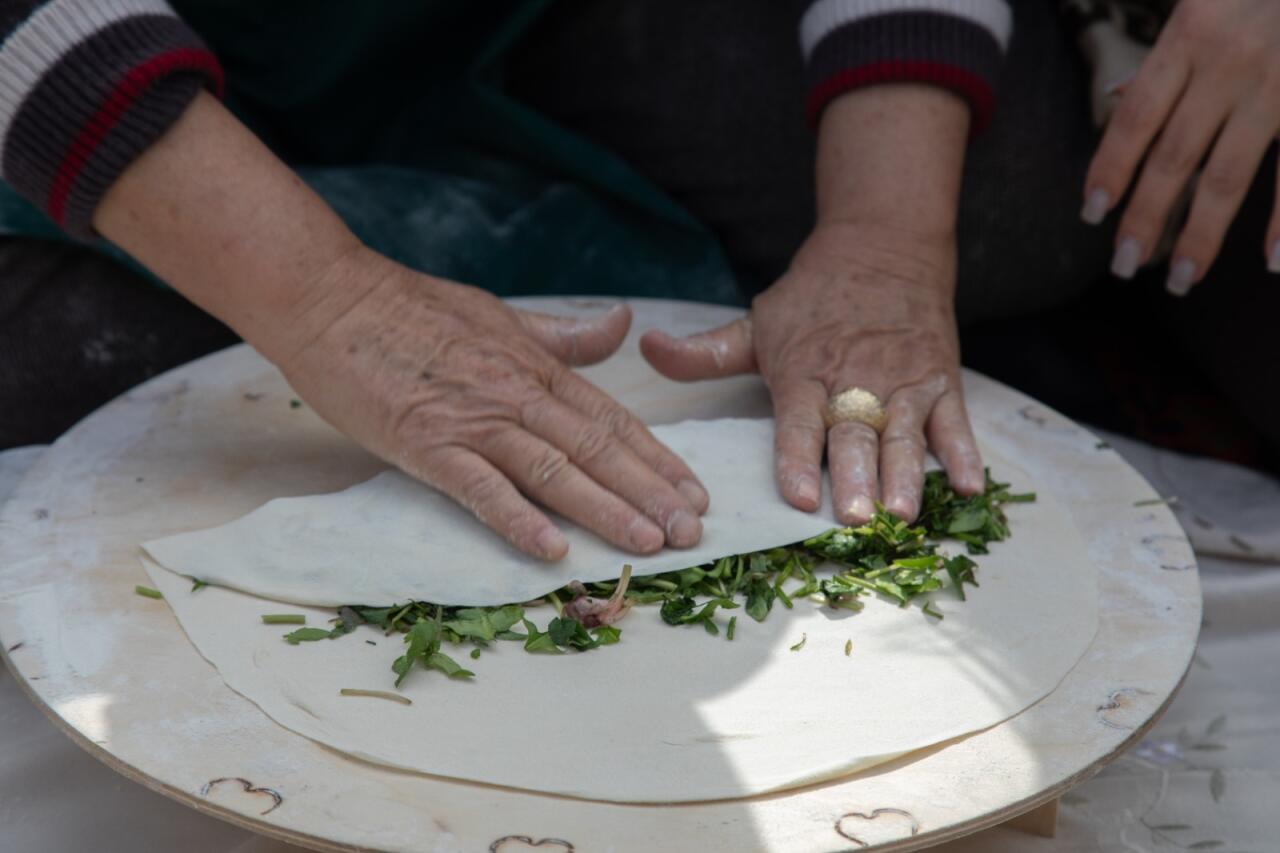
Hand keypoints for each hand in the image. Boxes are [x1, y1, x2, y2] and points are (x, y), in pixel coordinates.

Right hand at [277, 249, 708, 559]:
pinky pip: (481, 488)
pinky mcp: (426, 443)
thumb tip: (622, 325)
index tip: (694, 492)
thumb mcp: (500, 314)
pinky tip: (552, 550)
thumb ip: (563, 335)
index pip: (611, 419)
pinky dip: (517, 519)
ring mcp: (473, 419)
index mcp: (535, 366)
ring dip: (604, 509)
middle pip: (596, 448)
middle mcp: (516, 393)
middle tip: (692, 533)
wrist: (330, 298)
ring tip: (648, 543)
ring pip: (553, 471)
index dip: (657, 458)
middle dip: (649, 493)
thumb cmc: (411, 309)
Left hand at [640, 222, 983, 524]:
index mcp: (805, 371)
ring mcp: (903, 381)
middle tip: (857, 519)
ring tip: (905, 514)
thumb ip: (704, 352)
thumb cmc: (813, 298)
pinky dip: (967, 453)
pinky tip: (973, 488)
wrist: (883, 246)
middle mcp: (855, 380)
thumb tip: (646, 348)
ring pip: (906, 434)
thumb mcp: (756, 322)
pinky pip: (956, 421)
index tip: (796, 495)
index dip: (796, 458)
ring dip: (908, 476)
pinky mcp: (940, 380)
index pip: (798, 422)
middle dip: (857, 477)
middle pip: (855, 434)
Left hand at [1082, 0, 1279, 293]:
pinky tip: (1270, 263)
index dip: (1110, 169)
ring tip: (1180, 280)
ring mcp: (1276, 84)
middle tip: (1122, 267)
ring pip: (1226, 177)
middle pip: (1171, 158)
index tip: (1091, 214)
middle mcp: (1228, 63)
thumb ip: (1166, 57)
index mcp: (1189, 36)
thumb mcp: (1206, 4)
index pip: (1135, 118)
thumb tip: (1116, 96)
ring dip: (1200, 235)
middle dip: (1145, 218)